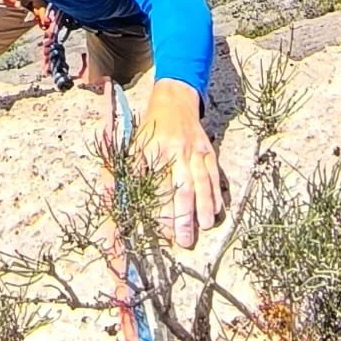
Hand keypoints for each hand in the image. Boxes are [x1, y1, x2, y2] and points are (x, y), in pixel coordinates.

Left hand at [135, 79, 221, 248]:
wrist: (175, 99)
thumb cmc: (151, 127)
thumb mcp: (136, 143)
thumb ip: (132, 170)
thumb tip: (122, 198)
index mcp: (156, 150)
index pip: (159, 186)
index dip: (161, 210)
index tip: (162, 233)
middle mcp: (177, 150)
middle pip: (183, 185)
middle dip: (184, 214)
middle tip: (186, 240)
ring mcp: (195, 150)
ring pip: (202, 180)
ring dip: (204, 205)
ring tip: (206, 226)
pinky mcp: (208, 150)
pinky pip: (214, 173)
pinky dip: (216, 192)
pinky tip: (218, 209)